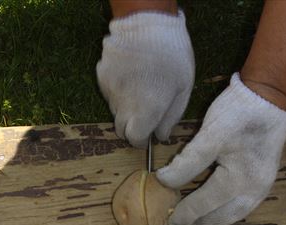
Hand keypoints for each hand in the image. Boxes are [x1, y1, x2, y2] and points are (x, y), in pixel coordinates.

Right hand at [97, 10, 194, 147]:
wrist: (147, 21)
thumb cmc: (173, 55)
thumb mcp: (183, 88)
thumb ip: (171, 117)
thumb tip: (161, 136)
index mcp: (146, 111)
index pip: (134, 139)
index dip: (140, 140)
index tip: (146, 136)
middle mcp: (124, 105)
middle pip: (121, 129)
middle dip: (131, 127)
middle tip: (144, 115)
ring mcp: (110, 90)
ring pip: (115, 111)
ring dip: (125, 108)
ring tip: (140, 89)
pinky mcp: (102, 76)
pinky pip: (109, 93)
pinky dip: (118, 91)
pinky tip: (130, 75)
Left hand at [156, 73, 285, 224]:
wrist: (267, 97)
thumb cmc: (238, 114)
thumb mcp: (208, 136)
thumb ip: (186, 162)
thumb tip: (164, 181)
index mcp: (240, 180)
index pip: (205, 203)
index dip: (185, 212)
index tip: (168, 219)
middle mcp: (255, 190)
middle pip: (222, 217)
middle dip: (199, 221)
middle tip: (178, 222)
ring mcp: (263, 187)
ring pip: (234, 215)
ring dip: (213, 219)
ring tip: (193, 218)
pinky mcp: (264, 181)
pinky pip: (243, 205)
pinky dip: (225, 210)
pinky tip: (213, 206)